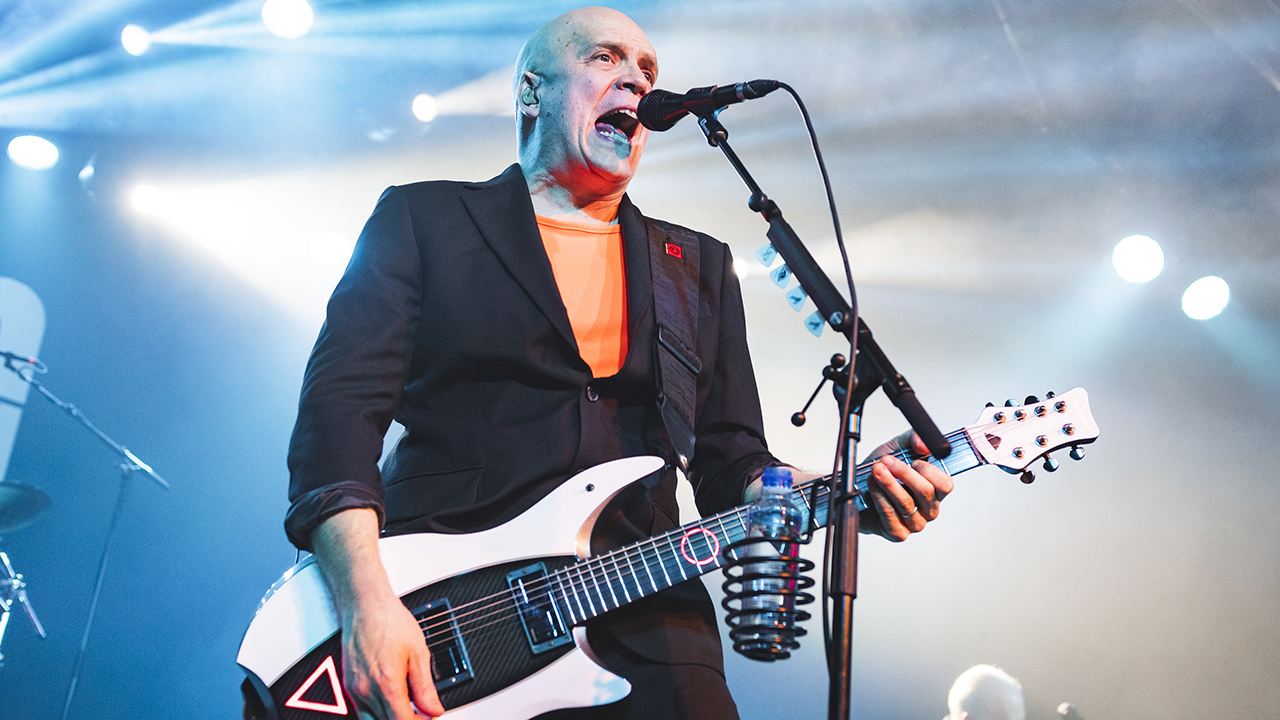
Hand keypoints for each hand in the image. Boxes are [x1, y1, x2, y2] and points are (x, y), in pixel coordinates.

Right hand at [341, 592, 443, 719]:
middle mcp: (366, 691)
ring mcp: (354, 689)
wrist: (365, 604)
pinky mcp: (348, 684)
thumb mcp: (418, 653)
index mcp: (386, 684)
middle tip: (422, 714)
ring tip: (407, 707)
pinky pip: (362, 710)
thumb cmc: (390, 621)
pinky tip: (391, 700)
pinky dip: (377, 712)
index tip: (429, 717)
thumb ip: (425, 687)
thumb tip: (434, 709)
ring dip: (390, 718)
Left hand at [862, 430, 953, 540]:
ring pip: (906, 503)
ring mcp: (914, 523)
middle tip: (886, 461)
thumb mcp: (897, 448)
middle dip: (903, 472)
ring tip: (876, 470)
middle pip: (926, 492)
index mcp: (935, 490)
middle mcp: (928, 508)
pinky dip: (879, 498)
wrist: (856, 489)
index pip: (945, 484)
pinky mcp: (898, 533)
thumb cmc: (881, 471)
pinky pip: (891, 515)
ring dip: (888, 483)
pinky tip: (872, 487)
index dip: (929, 470)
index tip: (913, 460)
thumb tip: (923, 444)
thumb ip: (912, 439)